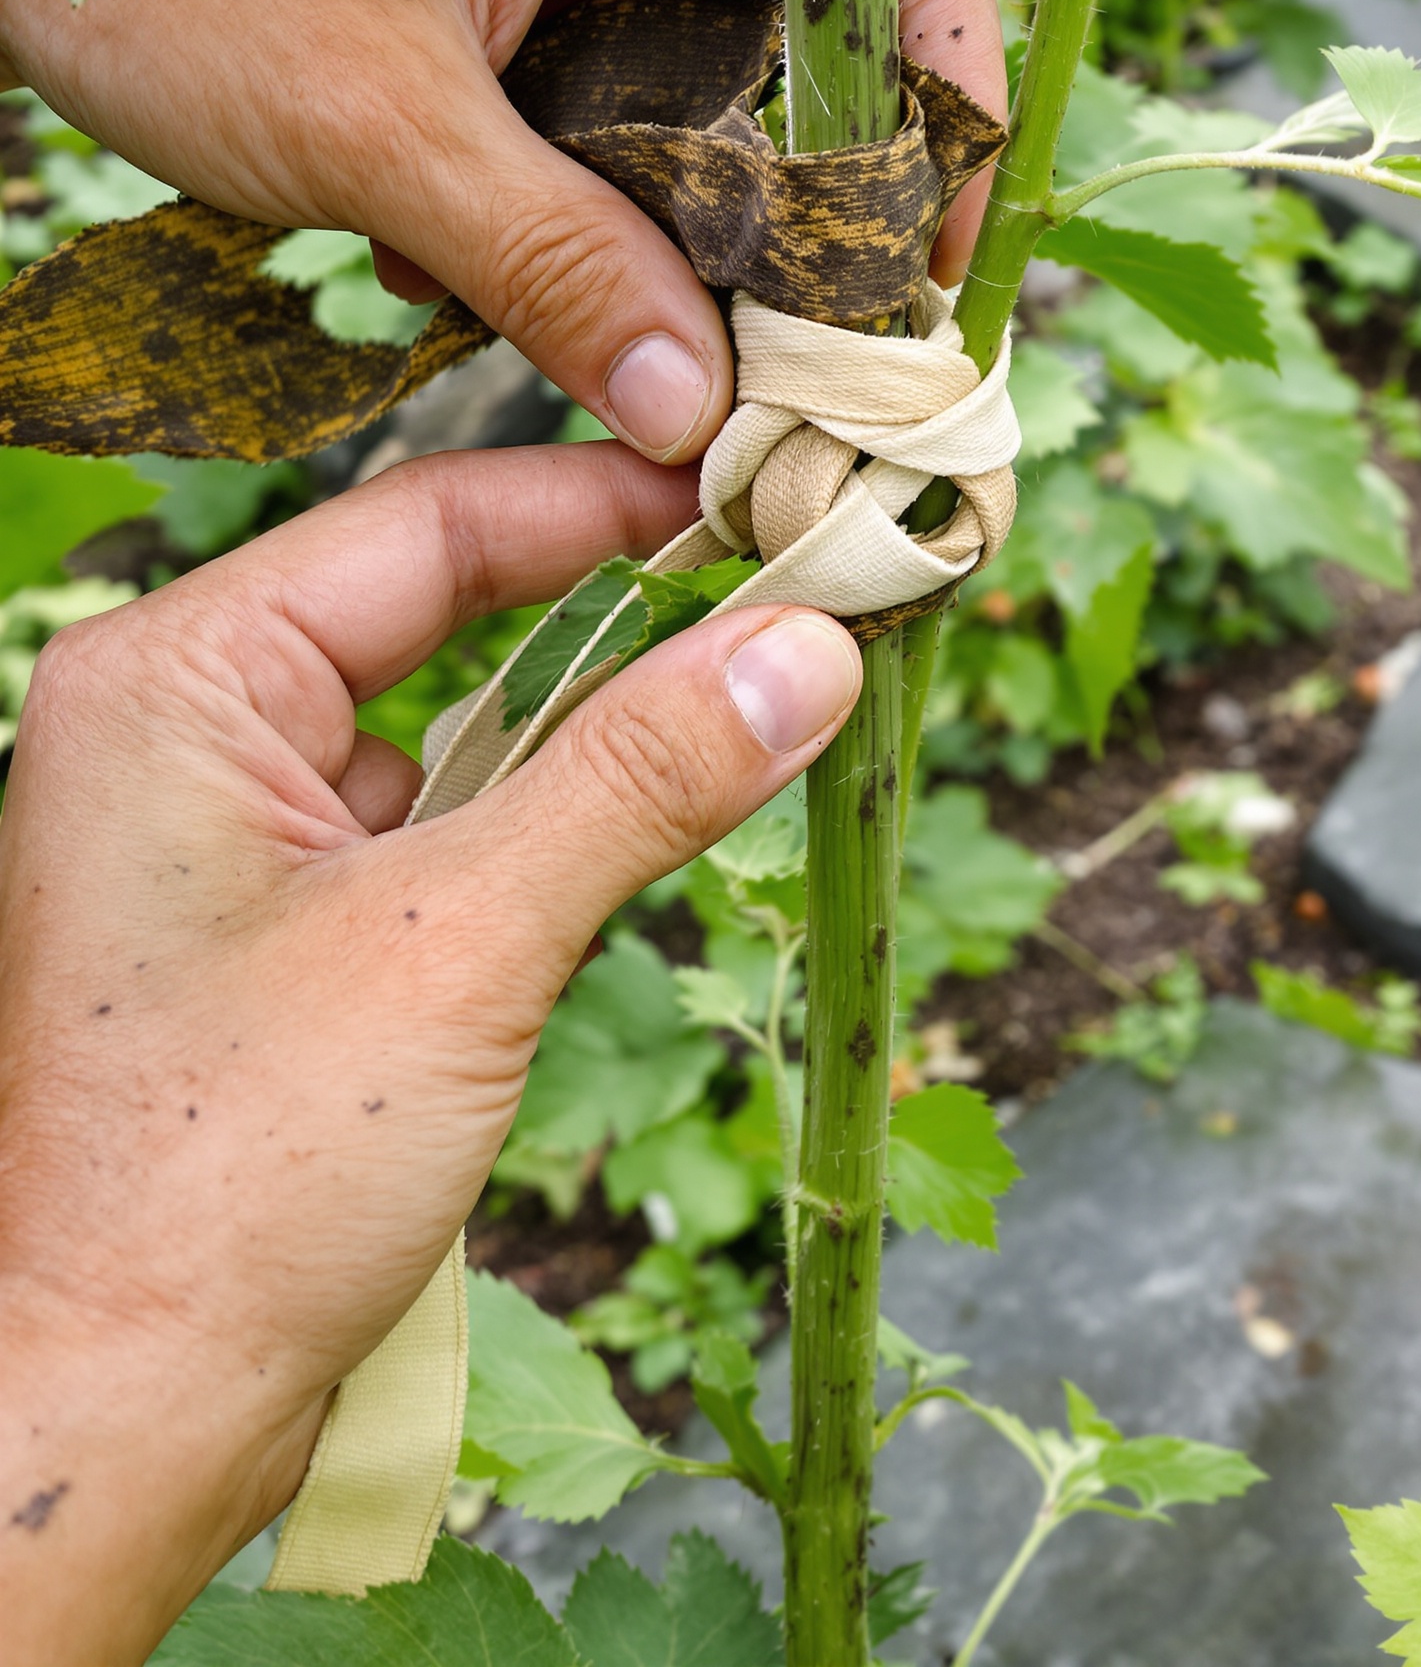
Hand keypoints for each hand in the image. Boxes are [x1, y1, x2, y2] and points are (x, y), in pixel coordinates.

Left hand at [0, 0, 1004, 461]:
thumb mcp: (376, 128)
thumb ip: (556, 267)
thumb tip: (699, 413)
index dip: (930, 110)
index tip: (920, 279)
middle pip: (814, 33)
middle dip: (813, 208)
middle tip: (804, 366)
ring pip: (721, 90)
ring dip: (697, 228)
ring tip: (663, 347)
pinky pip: (628, 108)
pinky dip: (607, 210)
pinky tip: (541, 285)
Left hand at [0, 444, 861, 1665]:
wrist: (112, 1419)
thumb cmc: (226, 1177)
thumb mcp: (464, 942)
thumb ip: (639, 775)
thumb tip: (807, 648)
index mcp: (176, 680)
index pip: (425, 525)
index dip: (605, 507)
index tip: (756, 500)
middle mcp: (186, 731)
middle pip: (439, 611)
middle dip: (614, 613)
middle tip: (786, 595)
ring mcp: (224, 835)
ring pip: (448, 725)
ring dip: (589, 729)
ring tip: (749, 706)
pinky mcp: (272, 928)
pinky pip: (434, 827)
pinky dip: (541, 825)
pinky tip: (637, 839)